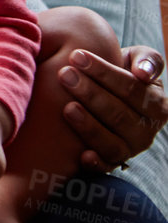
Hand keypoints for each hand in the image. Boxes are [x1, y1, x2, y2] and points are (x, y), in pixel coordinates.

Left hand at [58, 45, 167, 171]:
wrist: (106, 93)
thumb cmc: (120, 71)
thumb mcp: (137, 59)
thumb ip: (147, 59)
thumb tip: (144, 73)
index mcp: (157, 105)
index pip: (132, 89)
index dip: (105, 72)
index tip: (77, 56)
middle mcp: (147, 130)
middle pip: (119, 114)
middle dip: (90, 93)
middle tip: (64, 75)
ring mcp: (130, 148)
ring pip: (112, 141)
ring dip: (89, 126)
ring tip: (67, 107)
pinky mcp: (112, 162)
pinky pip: (106, 166)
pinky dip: (96, 163)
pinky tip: (82, 155)